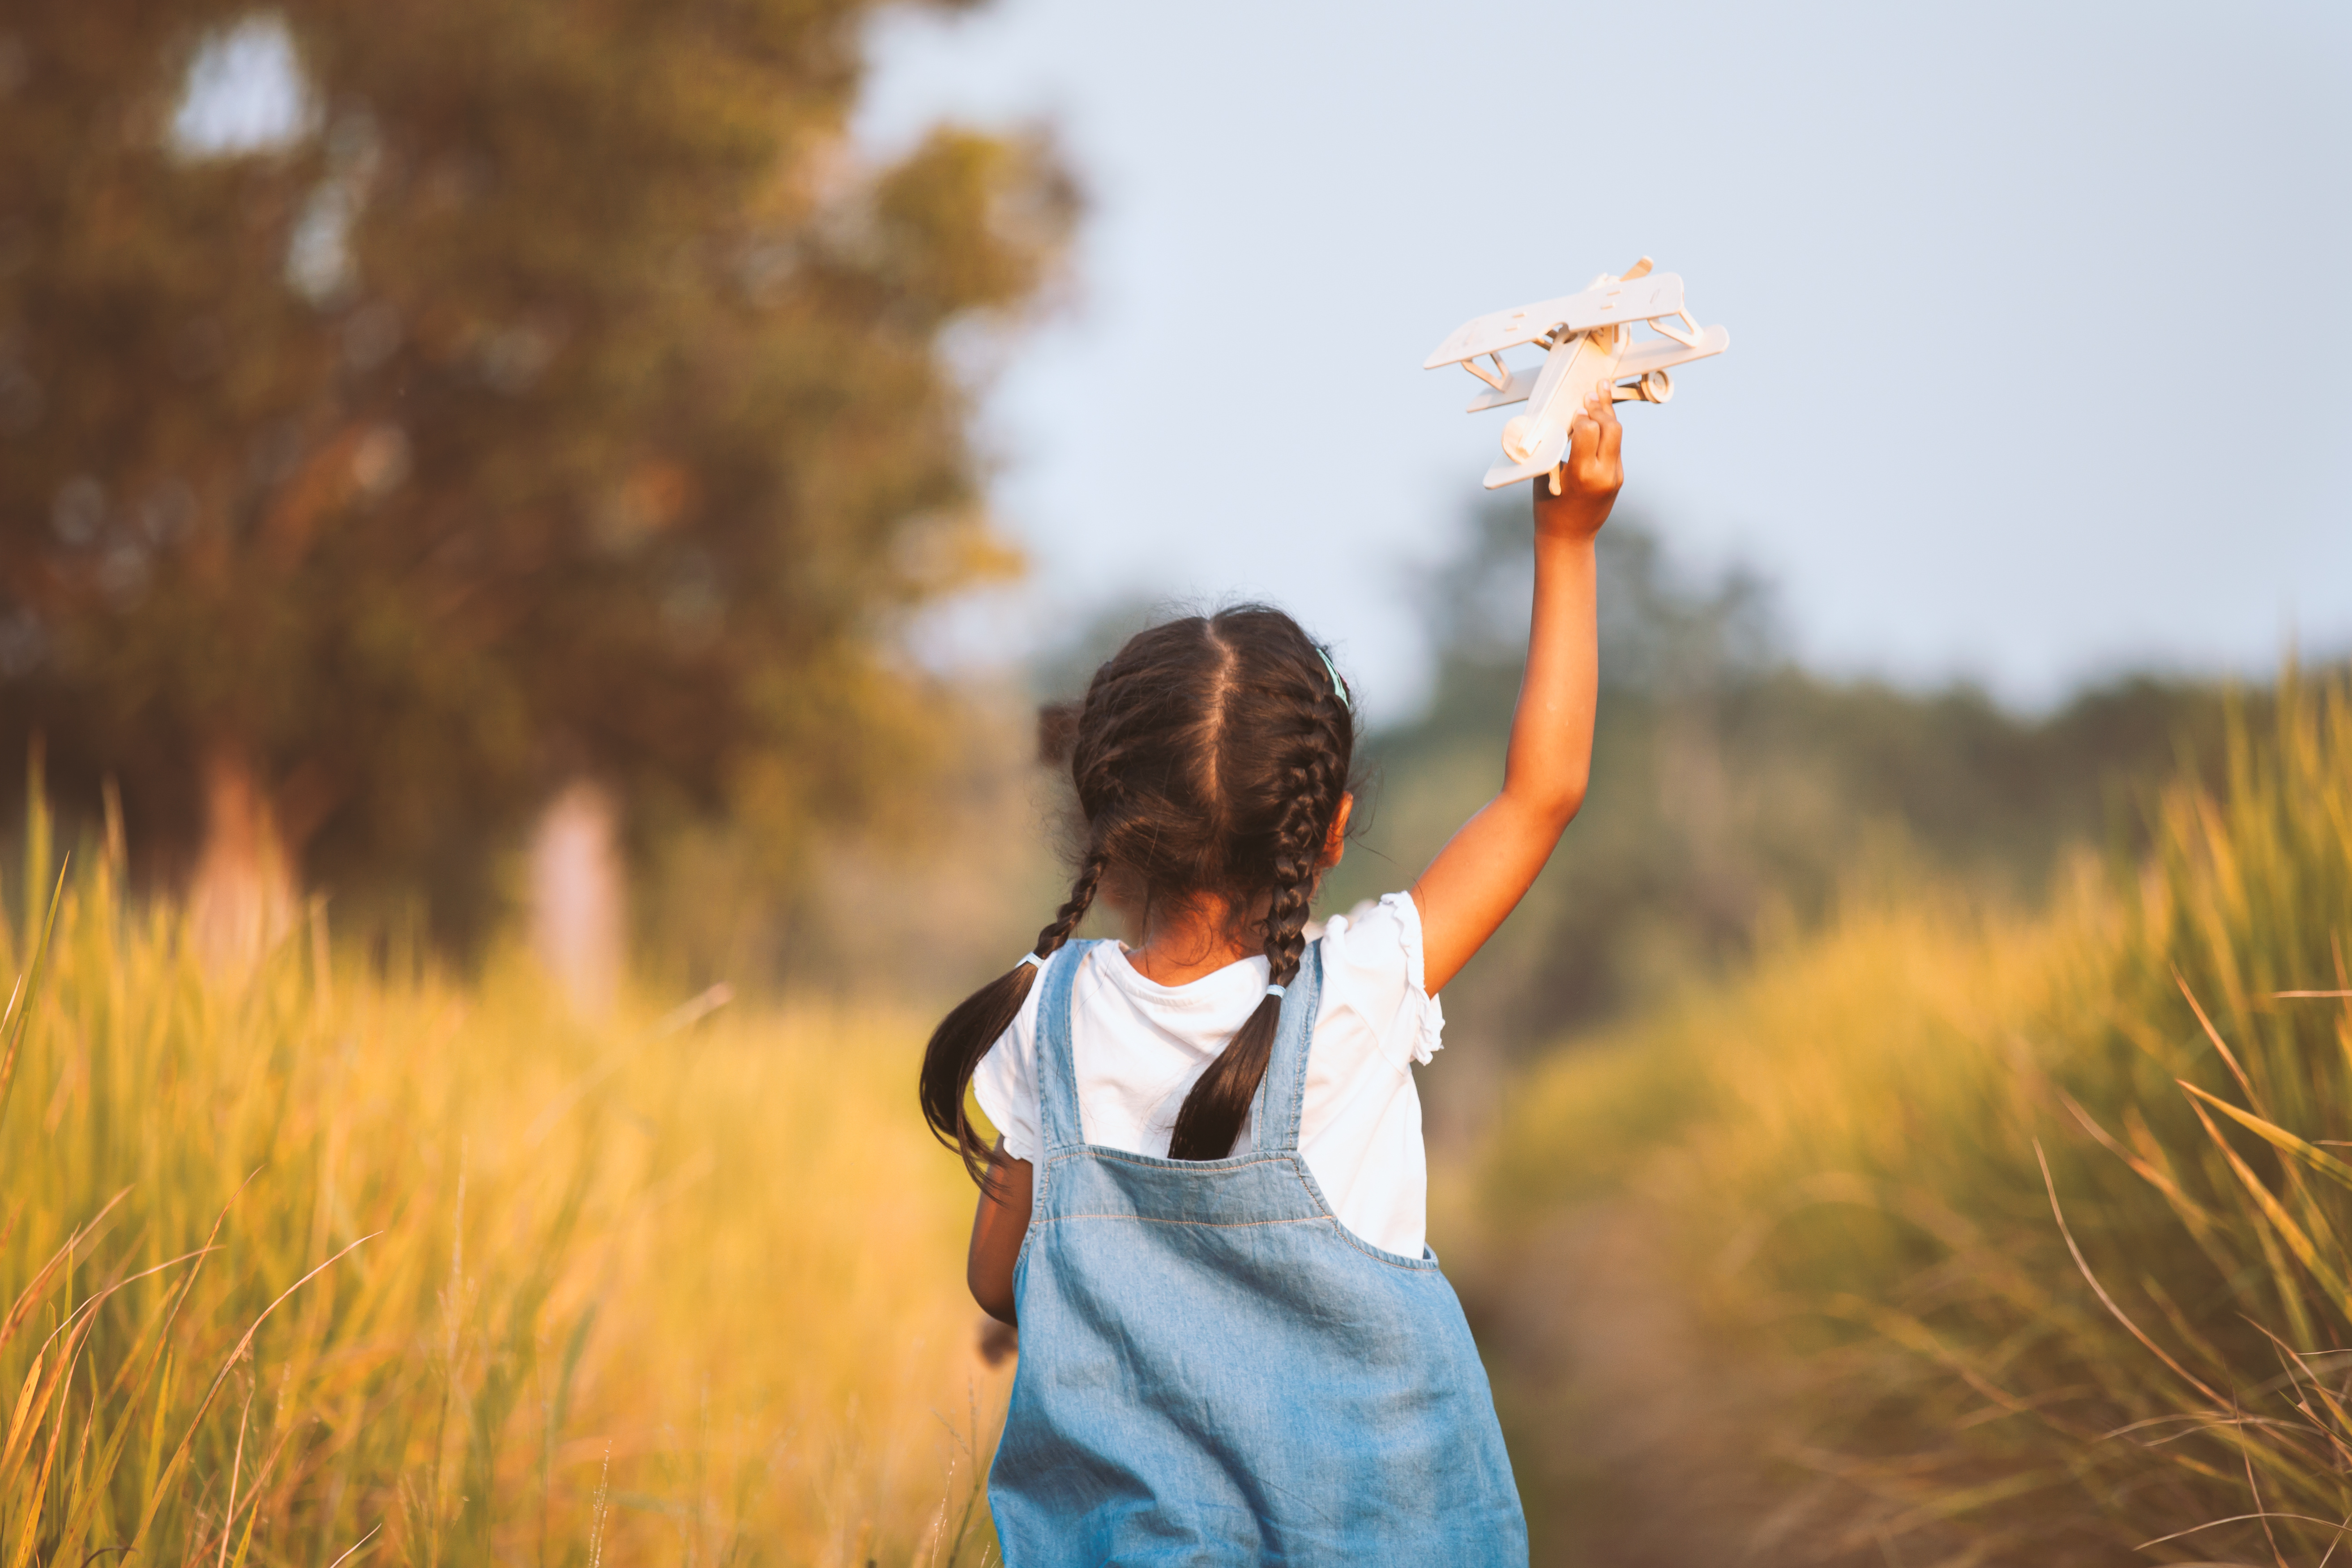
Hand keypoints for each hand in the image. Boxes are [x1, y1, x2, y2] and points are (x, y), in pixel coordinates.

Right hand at [1533, 386, 1621, 541]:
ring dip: (1607, 414)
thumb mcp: (1546, 476)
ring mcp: (1615, 476)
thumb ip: (1556, 449)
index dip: (1582, 416)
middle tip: (1590, 393)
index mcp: (1582, 474)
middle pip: (1611, 428)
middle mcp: (1604, 474)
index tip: (1574, 410)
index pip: (1589, 430)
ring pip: (1617, 435)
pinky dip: (1607, 430)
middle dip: (1600, 408)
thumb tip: (1559, 419)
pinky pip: (1615, 446)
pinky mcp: (1618, 477)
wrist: (1568, 538)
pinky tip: (1601, 416)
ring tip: (1601, 392)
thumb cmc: (1549, 507)